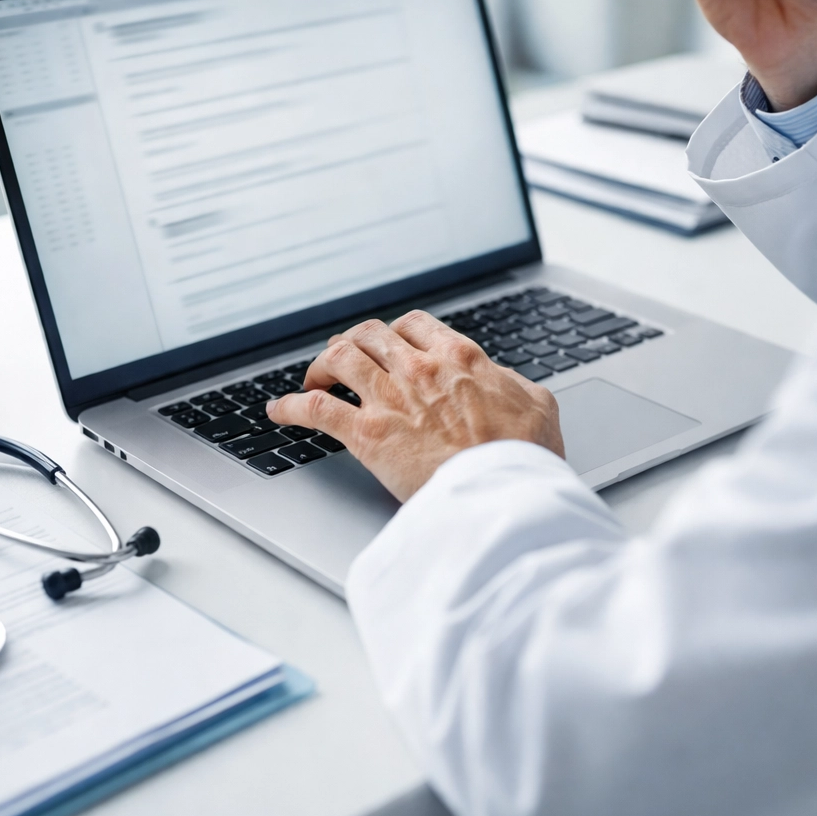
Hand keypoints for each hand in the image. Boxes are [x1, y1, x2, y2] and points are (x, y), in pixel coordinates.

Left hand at [267, 311, 564, 500]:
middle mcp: (418, 368)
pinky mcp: (367, 434)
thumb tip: (502, 381)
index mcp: (459, 356)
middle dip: (354, 341)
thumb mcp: (538, 405)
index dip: (396, 332)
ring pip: (338, 358)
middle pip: (369, 334)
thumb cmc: (524, 454)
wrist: (504, 491)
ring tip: (314, 378)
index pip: (414, 324)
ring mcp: (389, 398)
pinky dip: (291, 407)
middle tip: (347, 357)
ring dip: (321, 365)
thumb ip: (513, 384)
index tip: (390, 343)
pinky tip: (278, 411)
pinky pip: (316, 409)